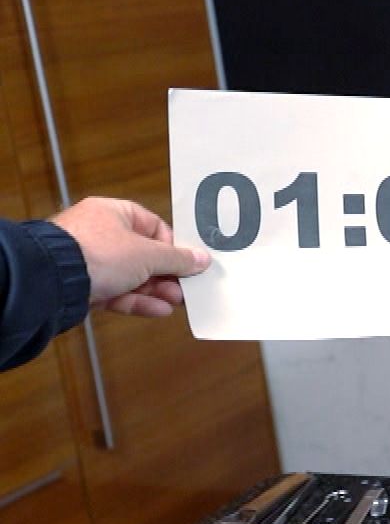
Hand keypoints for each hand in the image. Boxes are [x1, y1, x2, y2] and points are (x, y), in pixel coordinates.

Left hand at [50, 197, 209, 317]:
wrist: (53, 280)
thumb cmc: (97, 253)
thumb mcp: (148, 254)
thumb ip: (177, 258)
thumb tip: (201, 259)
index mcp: (114, 213)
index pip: (154, 226)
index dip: (173, 246)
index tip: (188, 263)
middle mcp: (101, 234)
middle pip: (144, 255)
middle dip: (167, 274)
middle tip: (186, 288)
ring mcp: (91, 261)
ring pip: (132, 276)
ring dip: (156, 290)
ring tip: (175, 302)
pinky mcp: (85, 285)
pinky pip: (117, 292)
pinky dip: (137, 301)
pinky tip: (158, 310)